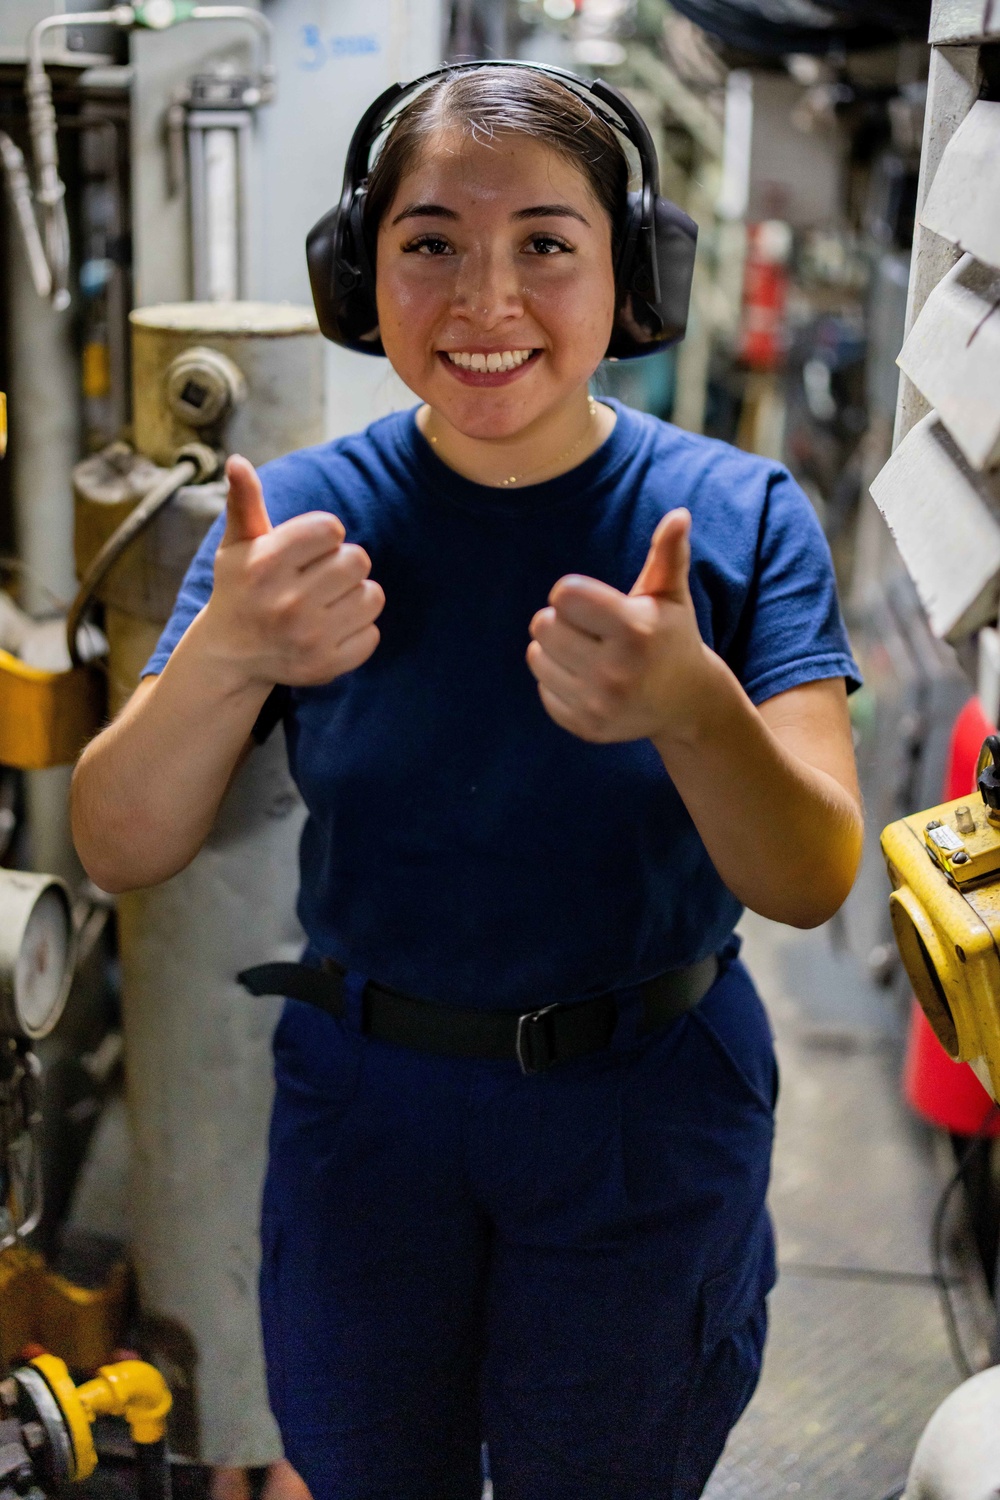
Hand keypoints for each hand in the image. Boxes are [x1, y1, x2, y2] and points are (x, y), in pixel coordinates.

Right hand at [202, 455, 383, 688]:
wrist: (229, 656)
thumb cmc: (240, 588)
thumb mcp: (237, 544)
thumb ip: (244, 501)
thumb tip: (237, 461)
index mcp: (265, 564)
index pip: (331, 528)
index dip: (325, 534)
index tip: (309, 548)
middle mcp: (286, 603)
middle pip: (357, 560)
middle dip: (344, 563)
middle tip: (322, 576)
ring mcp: (308, 638)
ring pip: (372, 596)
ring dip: (356, 594)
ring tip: (330, 601)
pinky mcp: (326, 666)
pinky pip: (373, 634)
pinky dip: (359, 629)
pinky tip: (333, 628)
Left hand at [526, 509, 714, 744]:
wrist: (688, 703)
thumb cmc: (671, 637)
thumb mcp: (671, 595)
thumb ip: (669, 555)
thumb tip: (679, 515)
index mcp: (635, 630)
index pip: (564, 595)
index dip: (573, 593)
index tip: (593, 604)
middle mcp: (617, 671)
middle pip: (542, 625)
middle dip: (559, 620)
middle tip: (587, 629)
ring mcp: (600, 704)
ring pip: (536, 657)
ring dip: (553, 650)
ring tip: (584, 652)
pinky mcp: (587, 728)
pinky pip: (543, 690)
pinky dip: (557, 681)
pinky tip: (585, 680)